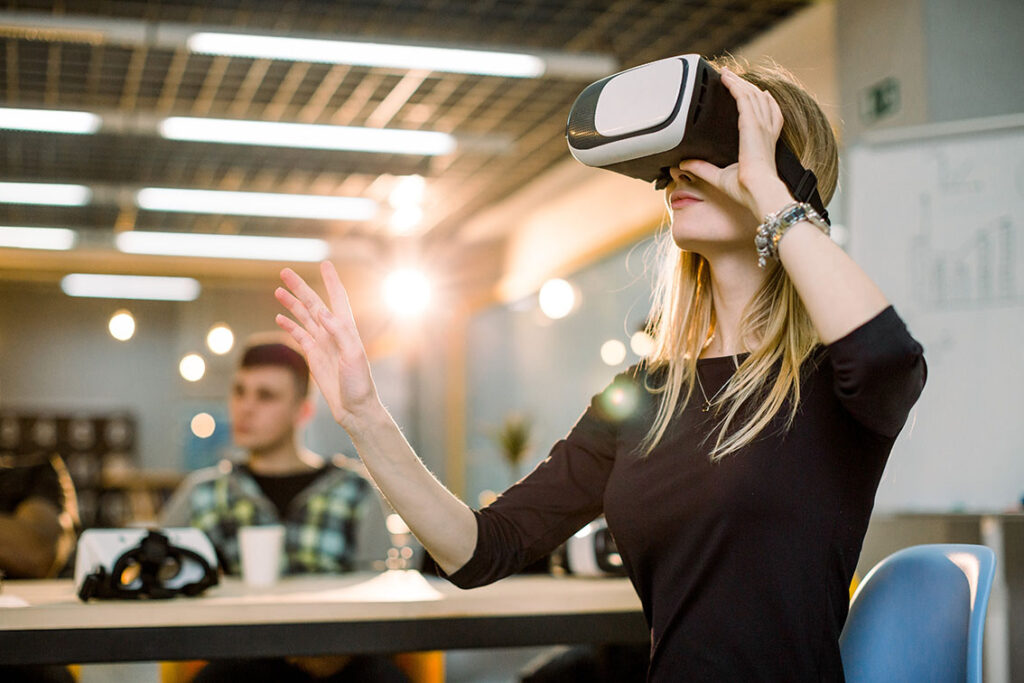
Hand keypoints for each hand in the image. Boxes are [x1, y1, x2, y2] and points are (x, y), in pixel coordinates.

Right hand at [275, 262, 381, 430]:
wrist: (355, 408)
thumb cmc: (360, 383)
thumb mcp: (353, 356)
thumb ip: (339, 333)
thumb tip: (322, 313)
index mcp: (347, 329)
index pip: (338, 298)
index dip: (331, 281)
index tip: (325, 263)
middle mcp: (334, 333)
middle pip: (314, 304)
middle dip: (300, 288)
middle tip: (285, 272)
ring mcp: (323, 344)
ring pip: (304, 318)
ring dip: (291, 304)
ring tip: (277, 290)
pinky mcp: (314, 356)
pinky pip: (299, 336)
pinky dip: (289, 326)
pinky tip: (280, 317)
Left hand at [677, 67, 791, 219]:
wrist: (756, 191)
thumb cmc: (745, 189)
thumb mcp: (719, 176)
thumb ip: (701, 168)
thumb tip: (683, 165)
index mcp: (764, 141)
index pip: (768, 114)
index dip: (762, 100)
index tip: (754, 92)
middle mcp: (765, 131)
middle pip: (758, 99)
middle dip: (745, 86)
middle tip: (731, 77)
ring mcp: (760, 126)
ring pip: (751, 94)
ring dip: (738, 82)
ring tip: (726, 74)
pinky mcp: (751, 124)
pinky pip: (743, 98)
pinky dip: (735, 86)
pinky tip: (726, 79)